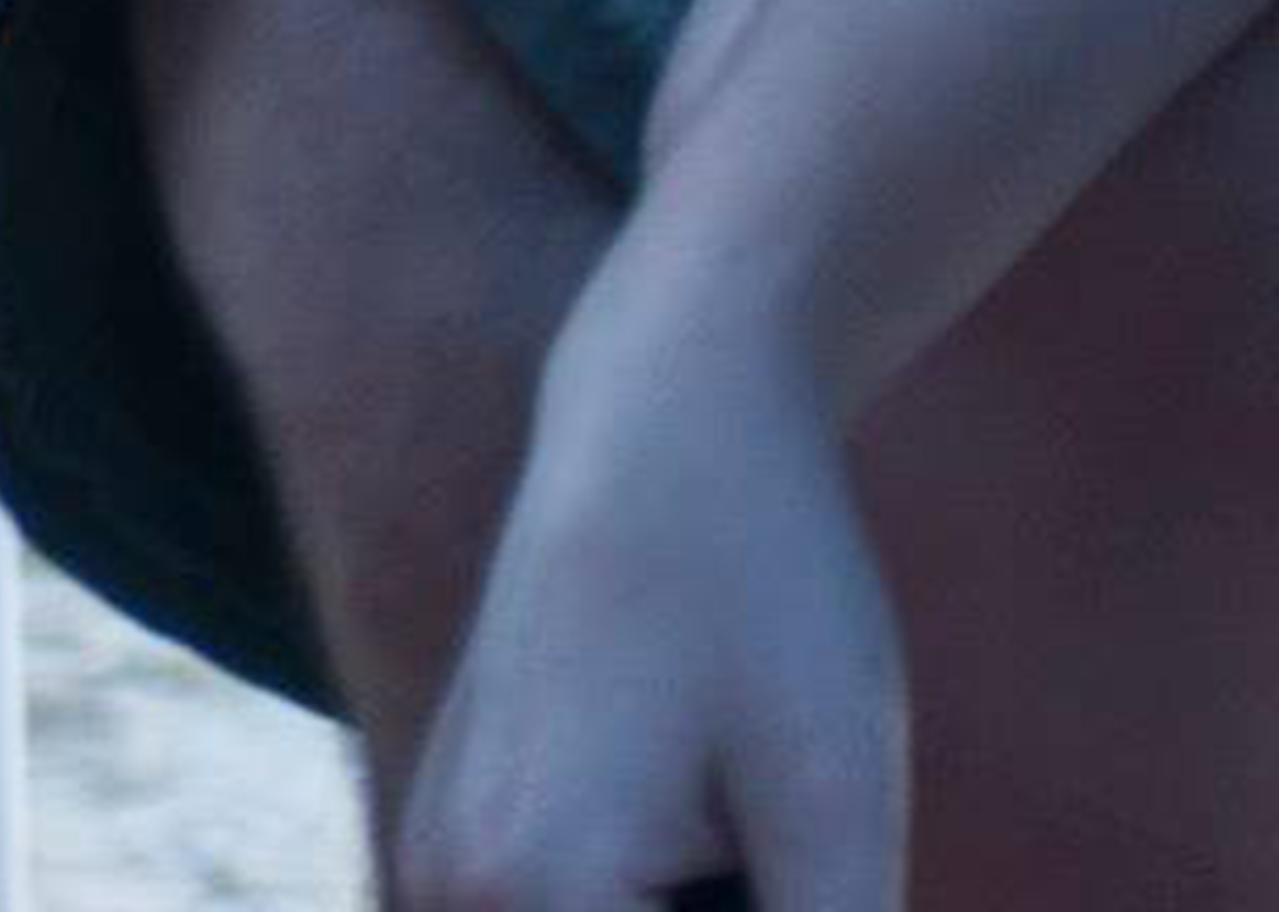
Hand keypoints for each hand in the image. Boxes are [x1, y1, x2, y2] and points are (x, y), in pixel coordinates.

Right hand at [397, 286, 908, 911]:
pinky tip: (720, 849)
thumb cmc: (768, 589)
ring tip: (768, 835)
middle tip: (789, 843)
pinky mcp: (459, 834)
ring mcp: (440, 861)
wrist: (668, 415)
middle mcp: (448, 891)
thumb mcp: (837, 804)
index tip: (815, 876)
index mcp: (531, 893)